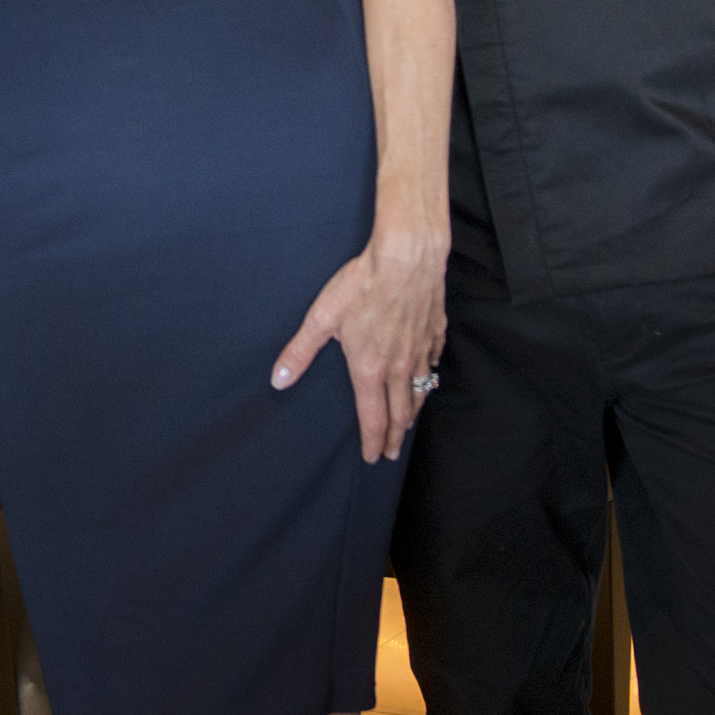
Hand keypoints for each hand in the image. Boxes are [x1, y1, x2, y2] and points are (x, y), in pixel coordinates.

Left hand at [271, 221, 448, 461]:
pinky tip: (427, 378)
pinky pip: (433, 364)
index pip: (372, 417)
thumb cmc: (363, 284)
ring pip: (419, 392)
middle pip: (399, 413)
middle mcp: (399, 367)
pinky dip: (429, 379)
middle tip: (391, 453)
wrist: (407, 257)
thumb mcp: (322, 318)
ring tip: (408, 426)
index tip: (371, 457)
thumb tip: (279, 379)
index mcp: (370, 368)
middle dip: (393, 437)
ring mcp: (420, 351)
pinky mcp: (435, 333)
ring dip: (412, 414)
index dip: (371, 441)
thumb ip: (301, 351)